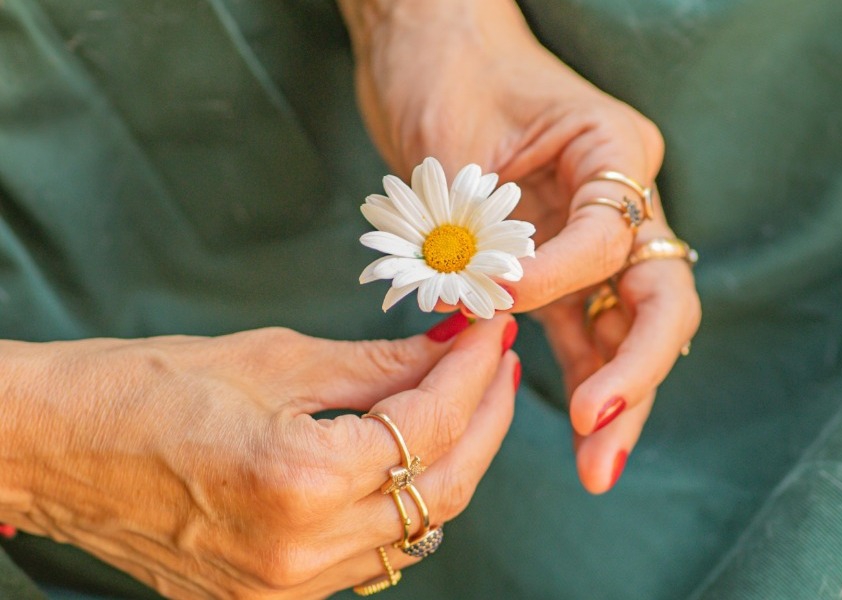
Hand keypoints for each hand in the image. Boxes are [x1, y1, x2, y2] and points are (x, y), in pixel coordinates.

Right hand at [0, 316, 517, 597]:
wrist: (58, 448)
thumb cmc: (146, 388)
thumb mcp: (274, 358)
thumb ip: (379, 363)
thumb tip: (450, 347)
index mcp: (300, 480)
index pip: (429, 424)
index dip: (473, 371)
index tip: (493, 331)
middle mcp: (303, 552)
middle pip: (443, 488)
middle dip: (484, 419)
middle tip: (498, 366)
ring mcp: (288, 588)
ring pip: (415, 527)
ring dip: (450, 461)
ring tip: (461, 402)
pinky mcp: (273, 598)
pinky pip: (371, 552)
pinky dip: (401, 501)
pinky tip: (406, 454)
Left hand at [340, 0, 699, 491]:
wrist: (427, 50)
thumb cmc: (446, 71)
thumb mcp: (464, 145)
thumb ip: (486, 231)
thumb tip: (483, 313)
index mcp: (614, 151)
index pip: (611, 237)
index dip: (559, 278)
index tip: (497, 296)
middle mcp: (620, 197)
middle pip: (656, 297)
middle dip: (634, 374)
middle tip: (599, 438)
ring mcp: (593, 235)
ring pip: (625, 326)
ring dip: (615, 394)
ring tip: (596, 465)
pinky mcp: (557, 263)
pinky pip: (581, 326)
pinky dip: (579, 373)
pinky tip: (577, 428)